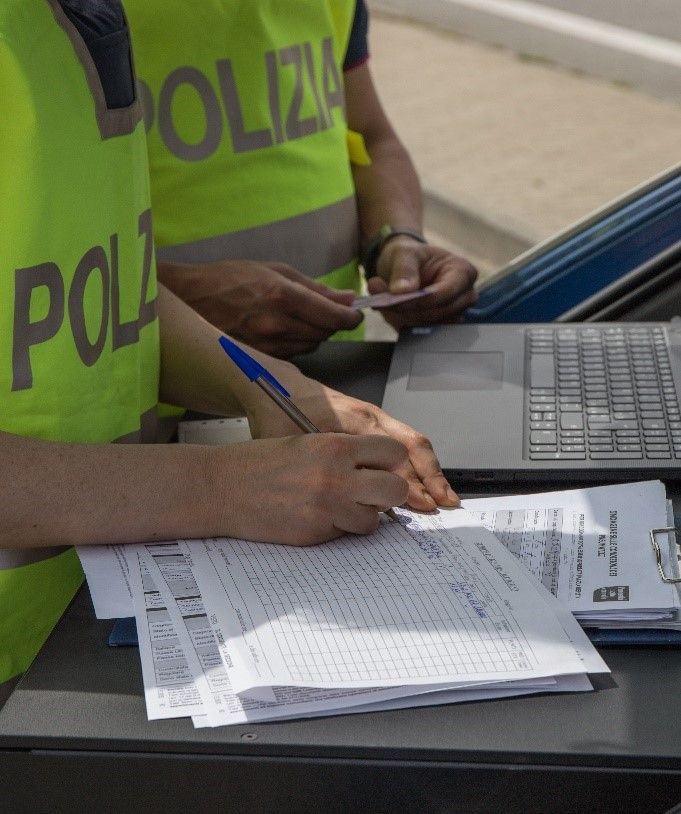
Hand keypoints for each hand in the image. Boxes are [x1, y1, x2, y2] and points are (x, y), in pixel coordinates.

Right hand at [158, 259, 362, 357]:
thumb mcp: (275, 271)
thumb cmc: (229, 280)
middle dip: (331, 322)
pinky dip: (295, 344)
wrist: (191, 300)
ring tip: (294, 317)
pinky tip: (280, 330)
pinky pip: (292, 355)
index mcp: (283, 297)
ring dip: (313, 334)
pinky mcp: (260, 359)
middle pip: (325, 333)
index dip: (351, 317)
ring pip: (310, 346)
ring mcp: (267, 346)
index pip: (333, 316)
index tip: (356, 314)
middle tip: (323, 310)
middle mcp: (277, 325)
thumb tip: (346, 298)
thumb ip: (315, 288)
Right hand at [211, 434, 408, 544]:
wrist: (222, 488)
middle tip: (372, 492)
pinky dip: (339, 528)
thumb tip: (378, 468)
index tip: (382, 467)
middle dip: (388, 493)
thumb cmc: (261, 463)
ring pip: (375, 519)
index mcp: (335, 446)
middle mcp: (336, 476)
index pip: (393, 453)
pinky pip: (346, 534)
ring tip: (340, 506)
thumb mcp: (308, 443)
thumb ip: (344, 453)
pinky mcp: (316, 533)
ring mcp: (327, 508)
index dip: (391, 462)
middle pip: (396, 490)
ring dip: (364, 515)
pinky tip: (317, 516)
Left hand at [244, 366, 459, 511]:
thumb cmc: (282, 413)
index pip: (394, 452)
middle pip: (413, 446)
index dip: (409, 480)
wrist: (281, 388)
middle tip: (444, 504)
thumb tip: (354, 498)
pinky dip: (417, 465)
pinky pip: (404, 443)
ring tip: (443, 497)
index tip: (421, 503)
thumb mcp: (297, 441)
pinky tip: (422, 484)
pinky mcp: (373, 425)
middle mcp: (372, 416)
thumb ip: (325, 465)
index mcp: (354, 419)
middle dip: (432, 476)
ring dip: (430, 471)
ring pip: (413, 444)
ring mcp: (376, 419)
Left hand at [367, 237, 478, 328]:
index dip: (420, 300)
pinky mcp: (439, 327)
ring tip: (383, 303)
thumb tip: (402, 291)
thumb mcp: (404, 253)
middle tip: (382, 301)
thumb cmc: (411, 256)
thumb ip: (404, 269)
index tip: (395, 300)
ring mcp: (453, 314)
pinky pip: (419, 333)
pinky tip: (390, 311)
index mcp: (463, 272)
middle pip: (437, 313)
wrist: (405, 267)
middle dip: (407, 310)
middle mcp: (464, 296)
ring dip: (401, 318)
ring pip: (427, 326)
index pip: (445, 293)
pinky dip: (401, 324)